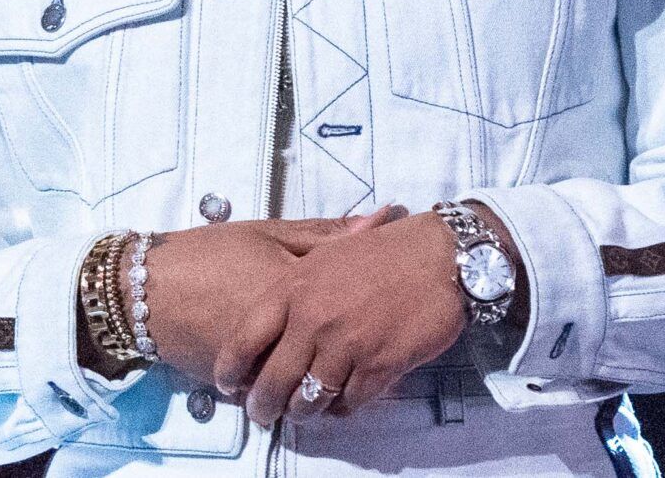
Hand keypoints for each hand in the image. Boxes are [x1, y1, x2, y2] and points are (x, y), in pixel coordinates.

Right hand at [136, 212, 400, 389]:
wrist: (148, 287)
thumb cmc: (210, 252)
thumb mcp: (268, 233)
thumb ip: (325, 234)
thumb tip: (379, 220)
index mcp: (295, 289)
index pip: (352, 307)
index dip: (373, 313)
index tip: (388, 313)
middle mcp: (283, 331)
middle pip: (334, 353)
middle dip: (355, 357)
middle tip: (370, 350)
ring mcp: (260, 362)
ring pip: (308, 382)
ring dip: (322, 385)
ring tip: (334, 378)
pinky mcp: (237, 383)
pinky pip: (280, 393)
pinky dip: (292, 389)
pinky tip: (298, 383)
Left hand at [240, 210, 498, 423]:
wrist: (436, 257)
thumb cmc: (380, 252)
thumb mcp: (322, 254)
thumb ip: (292, 284)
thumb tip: (267, 319)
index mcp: (292, 288)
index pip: (246, 338)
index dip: (231, 368)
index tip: (228, 384)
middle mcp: (312, 319)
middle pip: (274, 379)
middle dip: (264, 404)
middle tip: (263, 413)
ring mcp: (345, 345)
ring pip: (309, 398)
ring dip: (303, 410)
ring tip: (301, 412)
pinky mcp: (378, 366)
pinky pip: (349, 402)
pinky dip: (342, 407)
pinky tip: (340, 402)